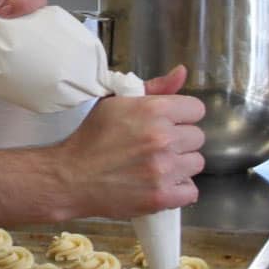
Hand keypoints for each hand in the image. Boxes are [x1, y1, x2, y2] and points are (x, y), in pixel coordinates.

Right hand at [53, 66, 205, 218]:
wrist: (70, 177)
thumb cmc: (91, 138)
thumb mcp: (116, 102)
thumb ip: (155, 87)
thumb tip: (182, 72)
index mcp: (154, 110)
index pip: (196, 109)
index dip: (183, 117)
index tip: (170, 124)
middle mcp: (162, 138)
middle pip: (197, 137)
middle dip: (180, 141)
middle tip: (157, 147)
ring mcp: (164, 169)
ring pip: (196, 163)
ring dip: (181, 165)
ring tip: (158, 167)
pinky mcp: (161, 196)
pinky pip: (191, 191)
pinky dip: (179, 190)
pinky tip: (162, 184)